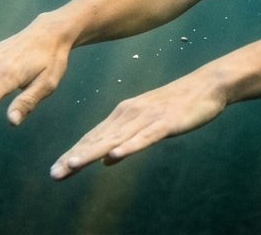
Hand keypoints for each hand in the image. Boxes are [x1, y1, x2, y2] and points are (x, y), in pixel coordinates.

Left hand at [49, 70, 226, 179]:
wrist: (206, 85)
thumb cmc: (177, 105)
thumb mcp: (147, 123)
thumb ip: (125, 139)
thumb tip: (106, 160)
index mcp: (124, 114)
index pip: (94, 138)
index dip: (74, 154)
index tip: (55, 171)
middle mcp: (130, 114)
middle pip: (98, 140)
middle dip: (75, 157)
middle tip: (54, 174)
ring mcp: (147, 118)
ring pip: (115, 139)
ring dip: (93, 152)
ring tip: (72, 165)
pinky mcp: (164, 123)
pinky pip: (144, 138)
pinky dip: (128, 147)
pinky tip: (114, 155)